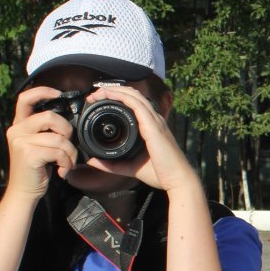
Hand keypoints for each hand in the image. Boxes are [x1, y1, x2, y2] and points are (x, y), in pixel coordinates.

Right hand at [4, 87, 78, 202]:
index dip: (43, 91)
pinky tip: (62, 171)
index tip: (58, 93)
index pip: (25, 98)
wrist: (24, 192)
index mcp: (19, 124)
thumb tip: (68, 121)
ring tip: (67, 163)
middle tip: (68, 145)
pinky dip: (67, 163)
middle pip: (50, 116)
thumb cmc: (36, 168)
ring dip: (70, 153)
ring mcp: (21, 142)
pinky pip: (59, 152)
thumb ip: (45, 130)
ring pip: (59, 138)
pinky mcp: (29, 155)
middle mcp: (17, 130)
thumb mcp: (37, 144)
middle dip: (67, 131)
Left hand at [82, 85, 197, 193]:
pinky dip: (121, 96)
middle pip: (133, 95)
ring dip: (114, 90)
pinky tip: (109, 95)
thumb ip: (111, 164)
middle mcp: (154, 120)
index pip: (134, 103)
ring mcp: (155, 121)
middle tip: (93, 95)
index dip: (117, 97)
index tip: (98, 102)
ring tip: (97, 92)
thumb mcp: (130, 167)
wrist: (177, 180)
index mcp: (151, 126)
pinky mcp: (153, 125)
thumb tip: (92, 160)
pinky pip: (136, 104)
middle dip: (112, 90)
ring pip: (134, 95)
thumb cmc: (160, 173)